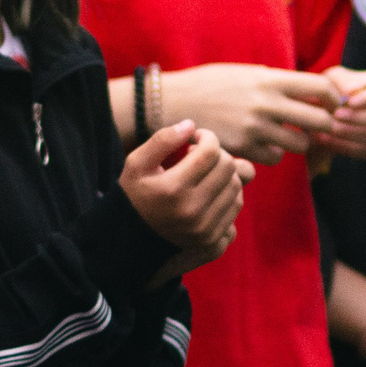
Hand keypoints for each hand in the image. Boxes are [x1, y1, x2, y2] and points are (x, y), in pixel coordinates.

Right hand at [121, 121, 251, 263]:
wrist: (129, 240)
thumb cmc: (133, 195)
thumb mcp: (136, 164)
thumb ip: (162, 140)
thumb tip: (191, 125)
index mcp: (173, 189)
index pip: (211, 152)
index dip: (207, 137)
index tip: (196, 138)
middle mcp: (192, 211)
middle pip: (229, 168)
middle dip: (218, 154)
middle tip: (200, 156)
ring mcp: (204, 229)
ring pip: (236, 188)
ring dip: (224, 175)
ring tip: (204, 175)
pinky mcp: (212, 240)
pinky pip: (235, 209)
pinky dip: (227, 196)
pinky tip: (209, 193)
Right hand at [157, 65, 341, 163]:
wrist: (171, 102)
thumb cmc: (209, 84)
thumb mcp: (244, 73)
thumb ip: (275, 82)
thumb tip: (308, 91)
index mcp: (269, 79)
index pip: (320, 87)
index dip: (333, 97)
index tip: (330, 103)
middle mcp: (267, 104)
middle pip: (320, 120)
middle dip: (323, 123)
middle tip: (314, 124)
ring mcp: (256, 128)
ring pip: (300, 144)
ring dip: (298, 141)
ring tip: (285, 134)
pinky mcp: (244, 149)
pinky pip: (275, 158)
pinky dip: (273, 153)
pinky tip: (262, 144)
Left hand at [308, 67, 365, 160]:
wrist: (335, 109)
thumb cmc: (339, 86)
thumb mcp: (338, 78)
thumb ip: (344, 81)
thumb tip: (350, 92)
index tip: (350, 101)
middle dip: (365, 118)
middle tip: (337, 115)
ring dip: (355, 134)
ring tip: (330, 128)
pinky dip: (350, 147)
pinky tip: (329, 140)